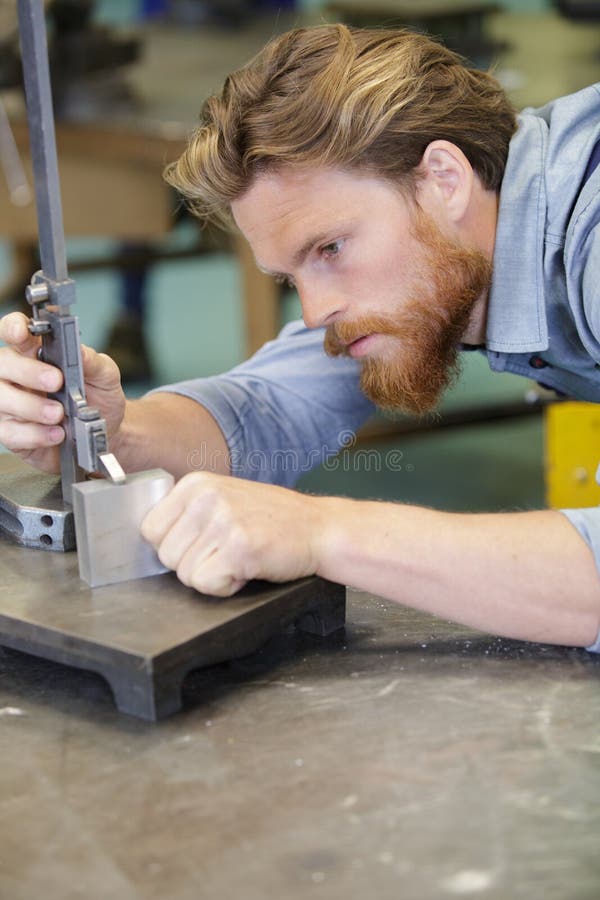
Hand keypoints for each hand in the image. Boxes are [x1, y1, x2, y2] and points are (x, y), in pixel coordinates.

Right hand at [0, 311, 125, 472]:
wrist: (108, 431)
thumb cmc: (100, 397)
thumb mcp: (105, 375)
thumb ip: (92, 361)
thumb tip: (79, 350)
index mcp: (34, 352)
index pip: (13, 331)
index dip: (13, 328)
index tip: (21, 333)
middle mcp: (16, 376)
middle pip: (1, 364)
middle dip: (25, 371)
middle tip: (55, 381)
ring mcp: (10, 404)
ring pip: (0, 399)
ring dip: (30, 406)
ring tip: (59, 413)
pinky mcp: (13, 432)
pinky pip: (9, 433)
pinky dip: (33, 434)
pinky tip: (56, 433)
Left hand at [141, 471, 325, 595]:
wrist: (319, 528)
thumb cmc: (273, 520)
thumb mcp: (224, 499)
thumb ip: (188, 513)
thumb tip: (150, 540)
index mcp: (196, 483)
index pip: (150, 529)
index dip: (175, 547)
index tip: (202, 545)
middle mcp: (206, 497)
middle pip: (165, 556)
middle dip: (194, 565)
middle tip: (226, 552)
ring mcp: (223, 520)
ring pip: (184, 574)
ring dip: (212, 576)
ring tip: (239, 558)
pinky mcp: (239, 546)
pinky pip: (206, 584)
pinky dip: (226, 587)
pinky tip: (246, 569)